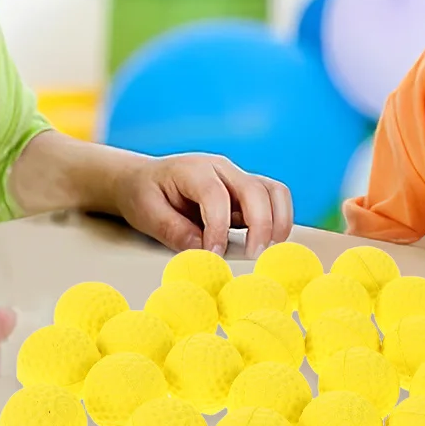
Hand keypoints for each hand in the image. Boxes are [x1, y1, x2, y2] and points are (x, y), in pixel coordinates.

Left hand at [113, 153, 293, 258]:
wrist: (145, 179)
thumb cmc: (145, 194)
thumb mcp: (146, 213)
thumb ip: (173, 230)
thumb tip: (202, 250)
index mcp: (192, 170)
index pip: (215, 195)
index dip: (218, 227)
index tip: (214, 254)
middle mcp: (221, 168)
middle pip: (254, 189)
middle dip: (260, 225)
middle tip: (253, 257)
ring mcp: (237, 178)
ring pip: (273, 191)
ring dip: (278, 221)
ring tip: (267, 251)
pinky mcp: (246, 192)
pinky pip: (274, 200)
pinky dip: (278, 221)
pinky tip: (267, 244)